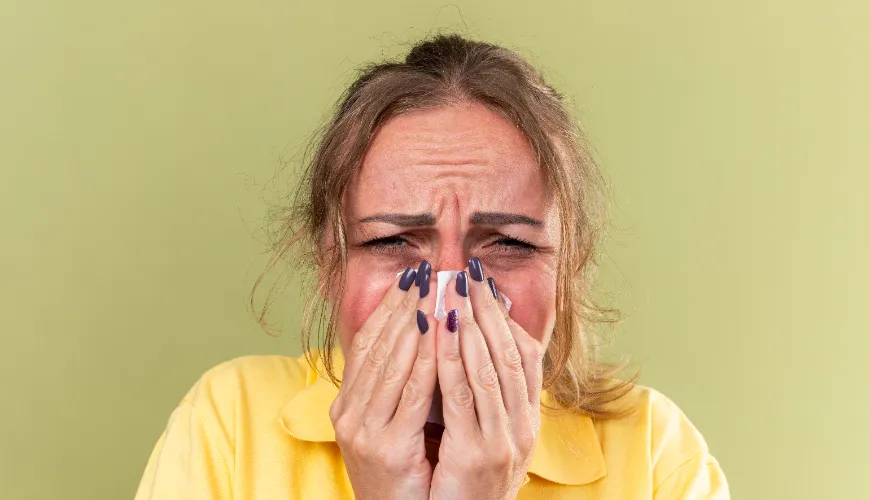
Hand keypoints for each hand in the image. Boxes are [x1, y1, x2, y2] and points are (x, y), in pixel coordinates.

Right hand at [329, 262, 437, 499]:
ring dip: (414, 321)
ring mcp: (364, 431)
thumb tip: (418, 339)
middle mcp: (349, 414)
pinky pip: (410, 393)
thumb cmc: (401, 475)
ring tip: (433, 290)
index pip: (366, 344)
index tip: (408, 278)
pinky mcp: (387, 447)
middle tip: (423, 272)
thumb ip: (398, 387)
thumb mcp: (390, 426)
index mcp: (347, 406)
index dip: (386, 308)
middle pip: (377, 346)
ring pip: (392, 362)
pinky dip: (425, 359)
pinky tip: (439, 333)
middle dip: (402, 305)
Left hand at [430, 259, 543, 499]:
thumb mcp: (484, 437)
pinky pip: (464, 395)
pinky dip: (452, 357)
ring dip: (471, 324)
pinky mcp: (478, 453)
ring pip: (490, 368)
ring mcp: (503, 440)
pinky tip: (439, 330)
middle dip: (488, 310)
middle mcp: (522, 427)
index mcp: (526, 421)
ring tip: (456, 289)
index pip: (527, 356)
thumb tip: (470, 348)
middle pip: (510, 353)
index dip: (506, 318)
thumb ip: (482, 397)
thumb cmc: (467, 485)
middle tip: (470, 273)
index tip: (486, 285)